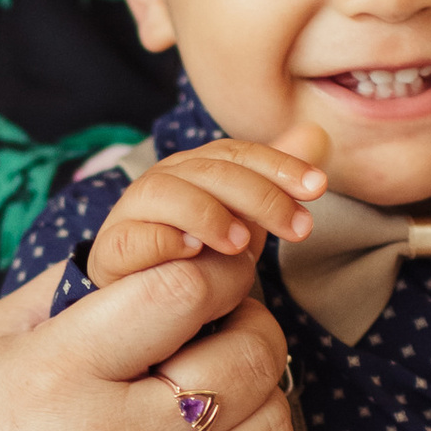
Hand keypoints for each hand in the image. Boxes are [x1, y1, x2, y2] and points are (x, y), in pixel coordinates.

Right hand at [0, 253, 291, 430]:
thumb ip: (67, 291)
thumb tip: (153, 248)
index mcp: (56, 374)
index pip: (182, 294)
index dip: (219, 273)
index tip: (219, 276)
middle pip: (247, 361)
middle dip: (253, 329)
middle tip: (231, 329)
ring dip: (263, 400)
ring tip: (226, 395)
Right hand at [85, 129, 327, 290]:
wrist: (143, 296)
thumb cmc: (199, 252)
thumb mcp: (245, 215)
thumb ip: (274, 178)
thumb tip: (318, 134)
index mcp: (196, 167)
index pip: (239, 153)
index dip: (280, 165)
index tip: (318, 186)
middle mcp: (163, 180)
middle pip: (210, 170)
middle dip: (260, 196)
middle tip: (298, 228)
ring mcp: (133, 213)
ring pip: (166, 193)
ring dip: (209, 214)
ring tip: (242, 245)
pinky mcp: (112, 250)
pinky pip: (133, 237)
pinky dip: (164, 240)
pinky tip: (192, 252)